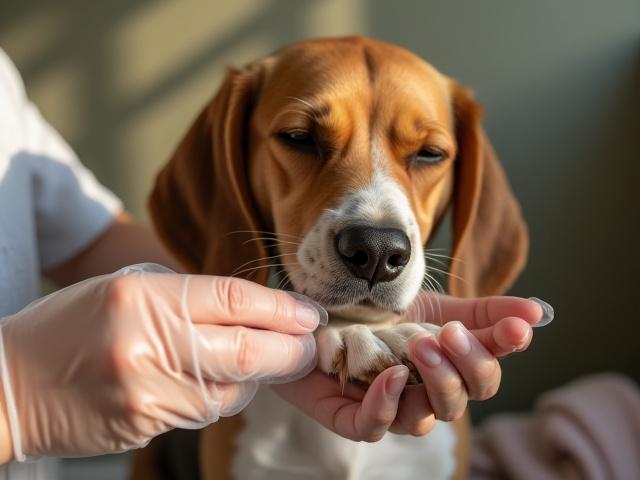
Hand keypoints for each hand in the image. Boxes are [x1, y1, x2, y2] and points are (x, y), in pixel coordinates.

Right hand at [0, 264, 322, 461]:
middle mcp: (147, 345)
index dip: (281, 309)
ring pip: (233, 390)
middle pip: (246, 352)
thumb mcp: (126, 287)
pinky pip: (205, 411)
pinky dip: (223, 395)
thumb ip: (187, 296)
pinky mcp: (144, 426)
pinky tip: (215, 380)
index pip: (233, 299)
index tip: (310, 315)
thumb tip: (251, 311)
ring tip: (260, 360)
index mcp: (142, 297)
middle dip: (289, 351)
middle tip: (309, 347)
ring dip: (256, 376)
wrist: (10, 384)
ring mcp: (146, 392)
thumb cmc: (71, 325)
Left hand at [274, 294, 549, 439]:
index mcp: (446, 369)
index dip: (503, 353)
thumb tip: (538, 313)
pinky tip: (391, 376)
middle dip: (464, 369)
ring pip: (424, 419)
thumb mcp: (434, 305)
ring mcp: (387, 406)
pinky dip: (386, 405)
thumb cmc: (380, 313)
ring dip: (430, 383)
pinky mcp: (349, 415)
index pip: (486, 373)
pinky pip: (374, 427)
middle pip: (461, 401)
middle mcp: (421, 393)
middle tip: (449, 334)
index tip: (517, 329)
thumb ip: (484, 312)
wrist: (321, 309)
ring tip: (419, 346)